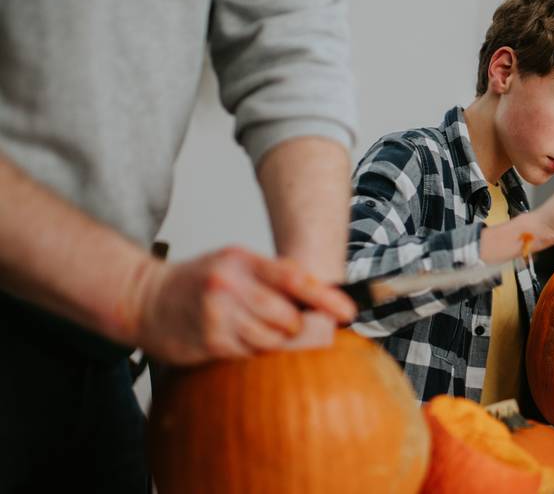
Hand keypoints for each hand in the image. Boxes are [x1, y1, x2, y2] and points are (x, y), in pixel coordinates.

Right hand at [123, 246, 355, 364]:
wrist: (144, 298)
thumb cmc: (198, 281)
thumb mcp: (236, 263)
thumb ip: (275, 276)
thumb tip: (324, 296)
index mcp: (242, 259)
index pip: (295, 279)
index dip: (327, 299)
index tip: (348, 312)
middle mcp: (229, 285)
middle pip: (289, 317)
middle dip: (296, 326)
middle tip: (289, 326)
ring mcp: (217, 315)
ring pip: (273, 340)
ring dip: (275, 343)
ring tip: (256, 331)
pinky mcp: (208, 342)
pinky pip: (250, 356)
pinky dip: (253, 353)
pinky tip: (239, 340)